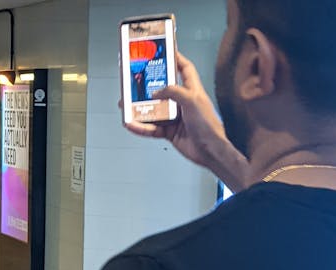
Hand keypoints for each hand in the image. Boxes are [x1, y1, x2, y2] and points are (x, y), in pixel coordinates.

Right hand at [124, 53, 248, 191]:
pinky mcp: (169, 132)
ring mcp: (175, 118)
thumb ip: (174, 92)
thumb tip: (157, 91)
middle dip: (147, 87)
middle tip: (134, 82)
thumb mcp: (192, 101)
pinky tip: (132, 124)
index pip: (184, 69)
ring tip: (126, 106)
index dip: (176, 59)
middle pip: (162, 90)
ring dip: (139, 109)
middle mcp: (183, 102)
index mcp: (192, 91)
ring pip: (153, 111)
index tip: (164, 51)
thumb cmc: (208, 126)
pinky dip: (141, 127)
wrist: (209, 152)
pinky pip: (151, 128)